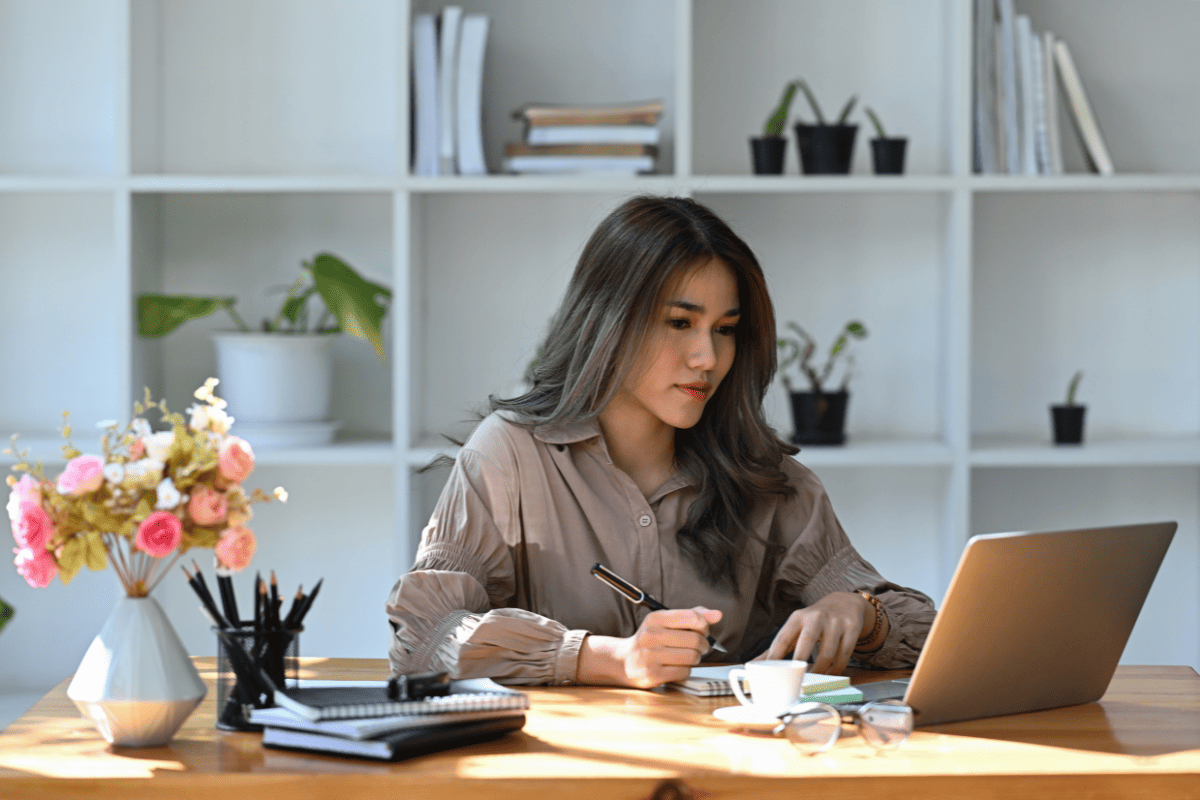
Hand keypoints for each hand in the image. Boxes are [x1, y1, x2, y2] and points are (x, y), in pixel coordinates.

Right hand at [578, 607, 721, 688]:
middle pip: (695, 639)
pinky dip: (686, 670)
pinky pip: (684, 672)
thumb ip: (691, 616)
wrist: (625, 661)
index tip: (703, 630)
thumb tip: (717, 615)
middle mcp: (651, 635)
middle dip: (703, 644)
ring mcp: (650, 656)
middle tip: (699, 647)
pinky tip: (677, 666)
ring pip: (692, 657)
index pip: (692, 617)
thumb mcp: (666, 623)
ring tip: (688, 656)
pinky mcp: (653, 674)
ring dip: (696, 658)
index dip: (704, 625)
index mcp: (655, 618)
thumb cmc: (651, 640)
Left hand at [757, 592, 871, 675]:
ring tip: (813, 683)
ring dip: (820, 673)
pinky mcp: (851, 629)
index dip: (774, 657)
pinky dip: (836, 671)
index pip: (782, 638)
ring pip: (827, 654)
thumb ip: (778, 646)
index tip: (768, 674)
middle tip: (794, 682)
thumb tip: (754, 665)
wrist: (844, 604)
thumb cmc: (814, 621)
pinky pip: (844, 656)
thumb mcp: (795, 627)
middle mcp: (816, 618)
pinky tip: (830, 677)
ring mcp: (835, 623)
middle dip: (800, 664)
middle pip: (806, 643)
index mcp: (797, 617)